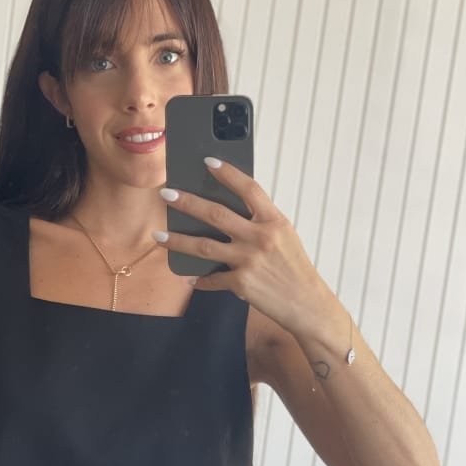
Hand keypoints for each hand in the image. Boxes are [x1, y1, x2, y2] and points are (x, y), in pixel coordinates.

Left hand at [155, 160, 333, 335]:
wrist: (307, 304)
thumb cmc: (295, 269)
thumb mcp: (285, 237)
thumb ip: (260, 223)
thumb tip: (226, 214)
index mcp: (274, 221)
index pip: (249, 189)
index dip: (228, 174)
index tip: (208, 162)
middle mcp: (260, 237)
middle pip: (216, 214)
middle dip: (187, 202)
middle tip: (166, 194)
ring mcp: (248, 260)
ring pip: (203, 246)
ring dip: (177, 240)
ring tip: (158, 236)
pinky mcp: (241, 283)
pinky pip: (213, 279)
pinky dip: (201, 280)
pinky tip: (190, 279)